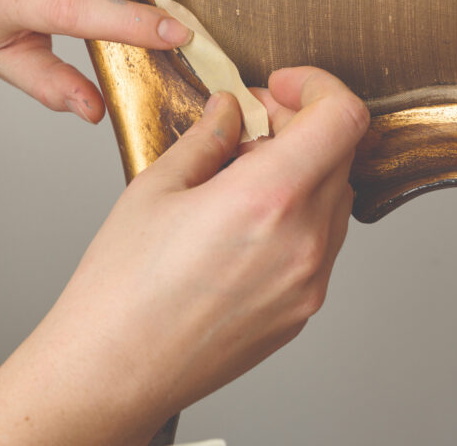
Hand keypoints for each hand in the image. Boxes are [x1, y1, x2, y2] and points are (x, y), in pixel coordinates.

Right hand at [6, 66, 369, 444]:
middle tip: (247, 122)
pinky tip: (244, 214)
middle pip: (340, 152)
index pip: (343, 117)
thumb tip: (231, 110)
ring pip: (335, 195)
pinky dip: (297, 209)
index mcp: (268, 198)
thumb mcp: (158, 186)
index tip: (280, 85)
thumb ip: (208, 137)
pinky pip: (322, 239)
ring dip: (301, 166)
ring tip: (239, 172)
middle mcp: (304, 241)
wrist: (114, 371)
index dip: (318, 85)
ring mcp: (309, 282)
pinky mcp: (302, 310)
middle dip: (298, 122)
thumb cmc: (122, 288)